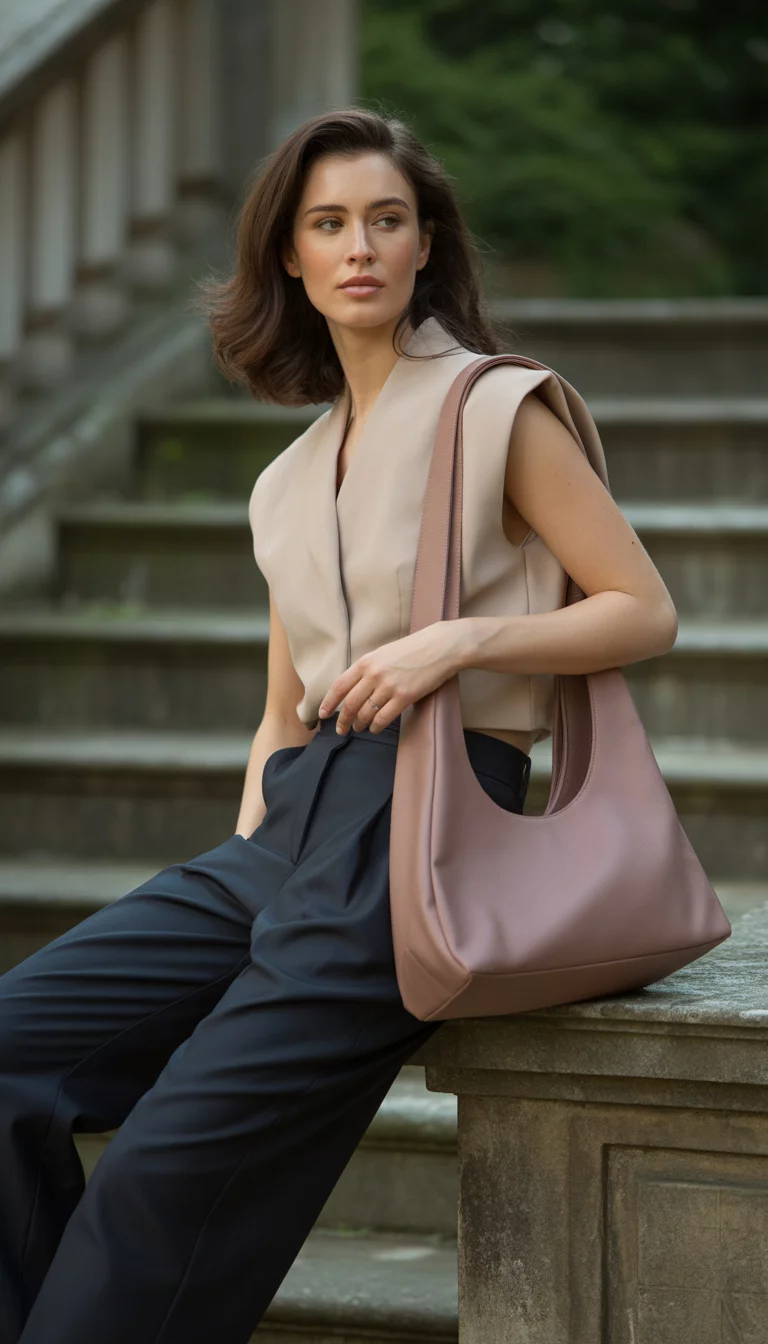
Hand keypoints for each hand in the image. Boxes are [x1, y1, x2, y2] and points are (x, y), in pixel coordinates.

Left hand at [317, 621, 467, 733]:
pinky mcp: (404, 697)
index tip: (323, 714)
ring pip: (366, 713)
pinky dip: (376, 726)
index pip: (340, 685)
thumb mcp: (384, 653)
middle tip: (341, 730)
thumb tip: (354, 689)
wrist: (440, 647)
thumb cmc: (413, 649)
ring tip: (360, 728)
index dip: (329, 702)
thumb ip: (368, 669)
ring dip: (360, 724)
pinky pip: (383, 718)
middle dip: (343, 720)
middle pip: (350, 704)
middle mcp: (374, 675)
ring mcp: (389, 686)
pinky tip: (375, 728)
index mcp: (366, 662)